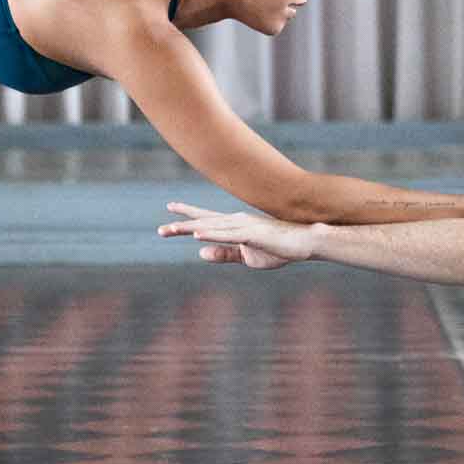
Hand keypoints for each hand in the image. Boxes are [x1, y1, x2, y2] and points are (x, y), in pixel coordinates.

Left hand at [159, 202, 312, 267]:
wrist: (304, 243)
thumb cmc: (277, 248)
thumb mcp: (245, 256)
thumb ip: (223, 253)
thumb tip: (200, 252)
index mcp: (235, 225)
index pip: (206, 219)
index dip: (188, 214)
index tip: (170, 208)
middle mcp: (236, 221)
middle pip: (203, 223)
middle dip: (181, 226)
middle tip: (160, 231)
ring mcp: (244, 226)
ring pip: (211, 227)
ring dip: (190, 229)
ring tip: (170, 230)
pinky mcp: (252, 234)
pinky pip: (228, 235)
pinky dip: (211, 235)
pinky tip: (197, 236)